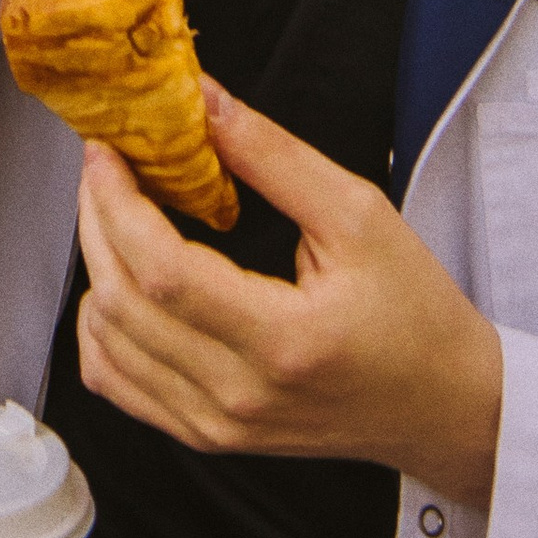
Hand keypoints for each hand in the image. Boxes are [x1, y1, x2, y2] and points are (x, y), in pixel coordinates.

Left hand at [76, 80, 503, 507]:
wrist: (442, 405)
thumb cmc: (413, 311)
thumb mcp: (359, 214)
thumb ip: (273, 155)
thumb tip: (202, 100)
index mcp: (283, 340)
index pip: (162, 271)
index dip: (117, 203)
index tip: (107, 151)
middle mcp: (240, 395)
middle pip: (121, 304)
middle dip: (95, 221)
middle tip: (106, 169)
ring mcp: (218, 426)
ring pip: (105, 345)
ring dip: (95, 269)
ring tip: (118, 218)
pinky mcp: (207, 436)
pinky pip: (115, 384)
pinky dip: (101, 329)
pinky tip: (124, 285)